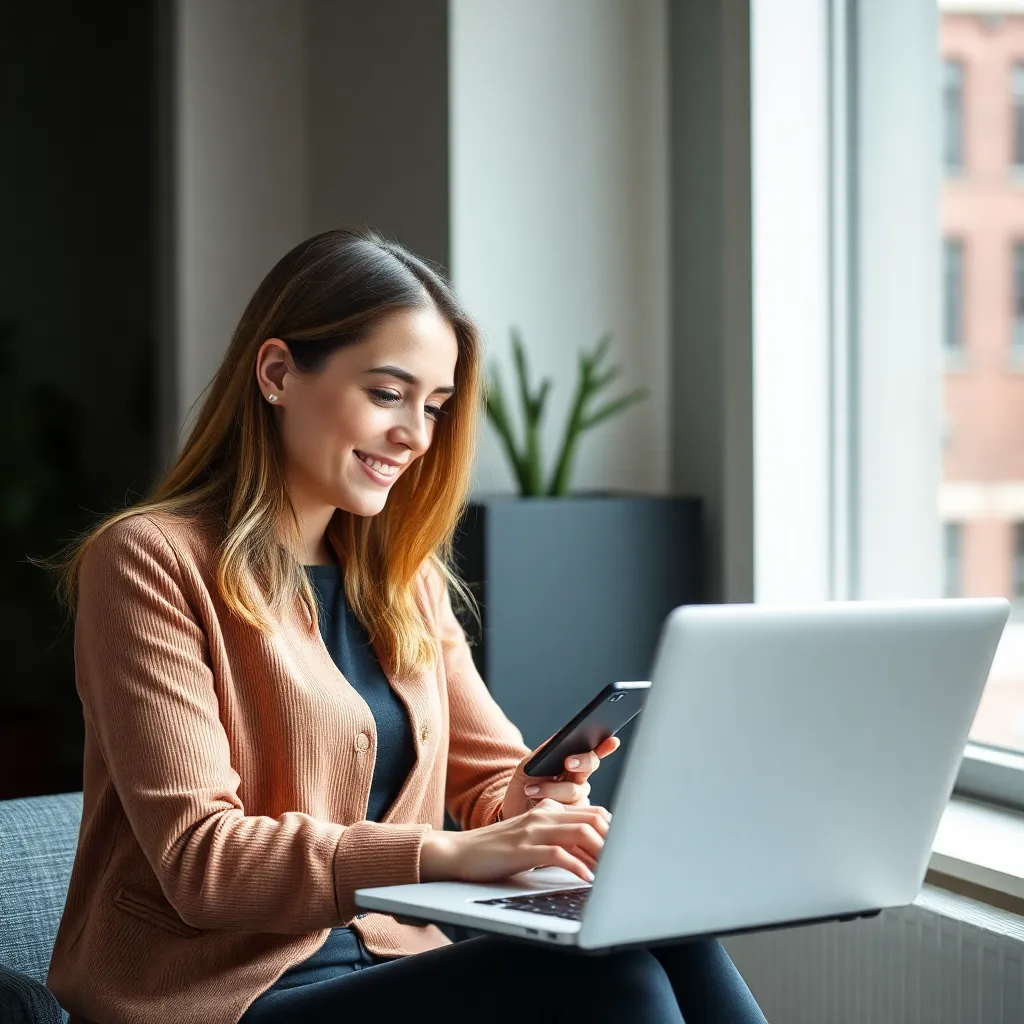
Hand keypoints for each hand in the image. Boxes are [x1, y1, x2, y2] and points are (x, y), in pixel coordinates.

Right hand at [420, 799, 609, 883]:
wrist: (458, 853)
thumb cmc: (496, 851)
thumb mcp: (531, 838)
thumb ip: (557, 839)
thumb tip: (591, 856)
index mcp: (548, 810)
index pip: (593, 813)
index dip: (614, 831)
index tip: (624, 852)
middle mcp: (544, 815)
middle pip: (593, 820)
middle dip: (614, 843)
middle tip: (623, 864)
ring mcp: (533, 830)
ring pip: (580, 834)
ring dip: (601, 855)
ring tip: (610, 874)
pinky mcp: (522, 849)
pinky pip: (558, 855)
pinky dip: (577, 868)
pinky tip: (586, 880)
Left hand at [498, 734, 620, 820]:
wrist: (511, 812)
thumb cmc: (523, 784)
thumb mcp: (529, 764)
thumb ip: (546, 752)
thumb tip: (563, 736)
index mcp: (572, 764)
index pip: (592, 752)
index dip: (605, 747)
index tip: (611, 741)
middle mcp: (579, 781)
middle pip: (590, 767)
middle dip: (582, 762)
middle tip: (568, 762)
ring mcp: (578, 801)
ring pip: (575, 791)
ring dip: (552, 789)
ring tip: (531, 789)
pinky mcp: (572, 821)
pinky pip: (570, 812)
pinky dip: (551, 804)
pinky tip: (538, 803)